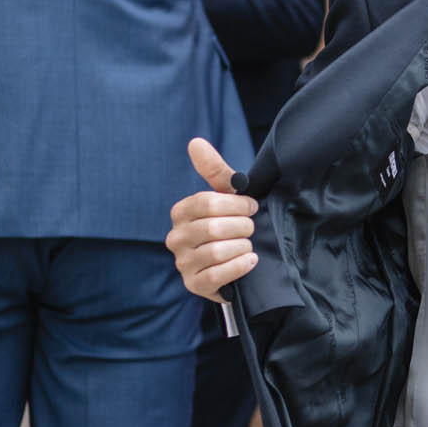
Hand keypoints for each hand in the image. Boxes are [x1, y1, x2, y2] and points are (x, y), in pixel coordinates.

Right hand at [166, 138, 259, 301]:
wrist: (238, 261)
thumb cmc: (231, 222)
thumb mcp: (226, 195)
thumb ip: (214, 170)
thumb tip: (195, 142)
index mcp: (180, 212)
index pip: (207, 202)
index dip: (236, 204)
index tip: (252, 206)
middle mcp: (175, 237)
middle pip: (212, 227)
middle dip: (242, 226)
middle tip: (251, 228)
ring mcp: (182, 263)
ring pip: (216, 251)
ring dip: (242, 246)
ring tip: (248, 245)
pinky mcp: (193, 285)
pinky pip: (218, 275)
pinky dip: (239, 266)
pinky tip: (250, 260)